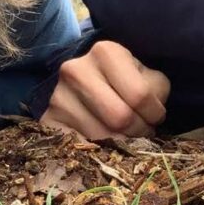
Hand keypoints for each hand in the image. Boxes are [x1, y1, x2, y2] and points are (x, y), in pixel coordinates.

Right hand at [41, 41, 170, 138]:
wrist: (82, 84)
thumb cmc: (122, 81)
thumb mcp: (146, 76)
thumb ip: (156, 91)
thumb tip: (151, 117)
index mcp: (106, 52)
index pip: (139, 94)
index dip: (154, 113)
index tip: (154, 117)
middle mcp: (76, 70)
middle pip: (120, 118)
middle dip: (138, 131)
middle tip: (141, 132)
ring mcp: (58, 96)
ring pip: (101, 137)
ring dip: (121, 144)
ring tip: (125, 136)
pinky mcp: (47, 120)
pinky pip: (80, 147)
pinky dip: (97, 152)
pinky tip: (105, 145)